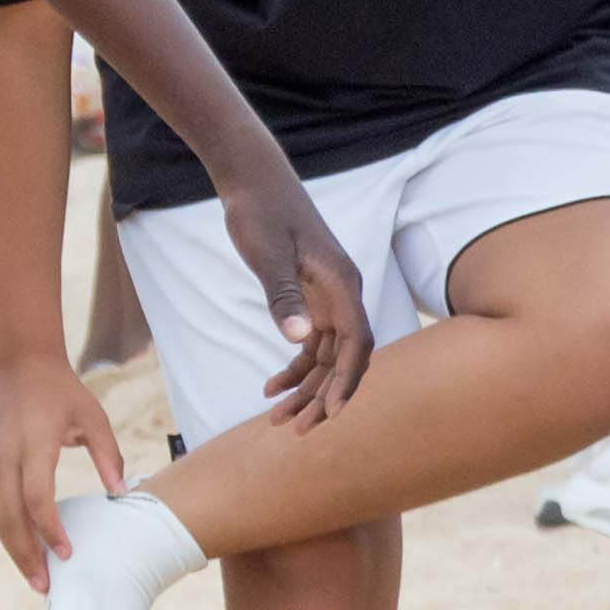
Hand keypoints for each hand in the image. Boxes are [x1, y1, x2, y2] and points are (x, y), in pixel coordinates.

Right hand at [0, 351, 124, 590]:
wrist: (19, 363)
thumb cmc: (62, 391)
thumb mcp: (92, 415)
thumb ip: (107, 453)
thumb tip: (122, 493)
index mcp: (33, 446)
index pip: (36, 498)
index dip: (50, 529)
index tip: (68, 553)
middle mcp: (6, 458)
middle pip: (9, 518)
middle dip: (25, 555)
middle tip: (45, 587)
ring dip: (14, 550)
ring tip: (35, 578)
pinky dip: (11, 533)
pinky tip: (28, 550)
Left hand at [215, 161, 370, 425]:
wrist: (252, 180)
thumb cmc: (261, 212)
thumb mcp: (267, 255)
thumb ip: (283, 297)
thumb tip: (299, 341)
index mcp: (342, 284)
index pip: (356, 345)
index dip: (347, 382)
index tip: (331, 414)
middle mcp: (342, 293)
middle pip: (344, 357)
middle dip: (323, 396)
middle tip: (296, 430)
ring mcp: (328, 296)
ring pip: (327, 355)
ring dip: (307, 388)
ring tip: (279, 420)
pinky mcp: (311, 296)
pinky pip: (311, 342)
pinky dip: (295, 366)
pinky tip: (271, 387)